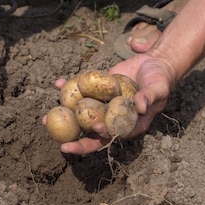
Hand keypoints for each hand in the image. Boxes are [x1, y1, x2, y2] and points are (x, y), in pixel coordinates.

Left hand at [53, 53, 174, 154]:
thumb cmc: (160, 79)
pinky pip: (81, 93)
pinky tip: (58, 84)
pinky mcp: (97, 91)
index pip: (111, 136)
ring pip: (81, 115)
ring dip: (63, 117)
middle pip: (91, 132)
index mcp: (128, 124)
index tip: (88, 133)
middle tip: (58, 141)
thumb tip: (141, 106)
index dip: (98, 138)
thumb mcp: (159, 89)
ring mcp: (103, 105)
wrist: (154, 63)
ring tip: (44, 119)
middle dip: (74, 139)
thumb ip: (150, 97)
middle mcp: (112, 118)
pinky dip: (69, 89)